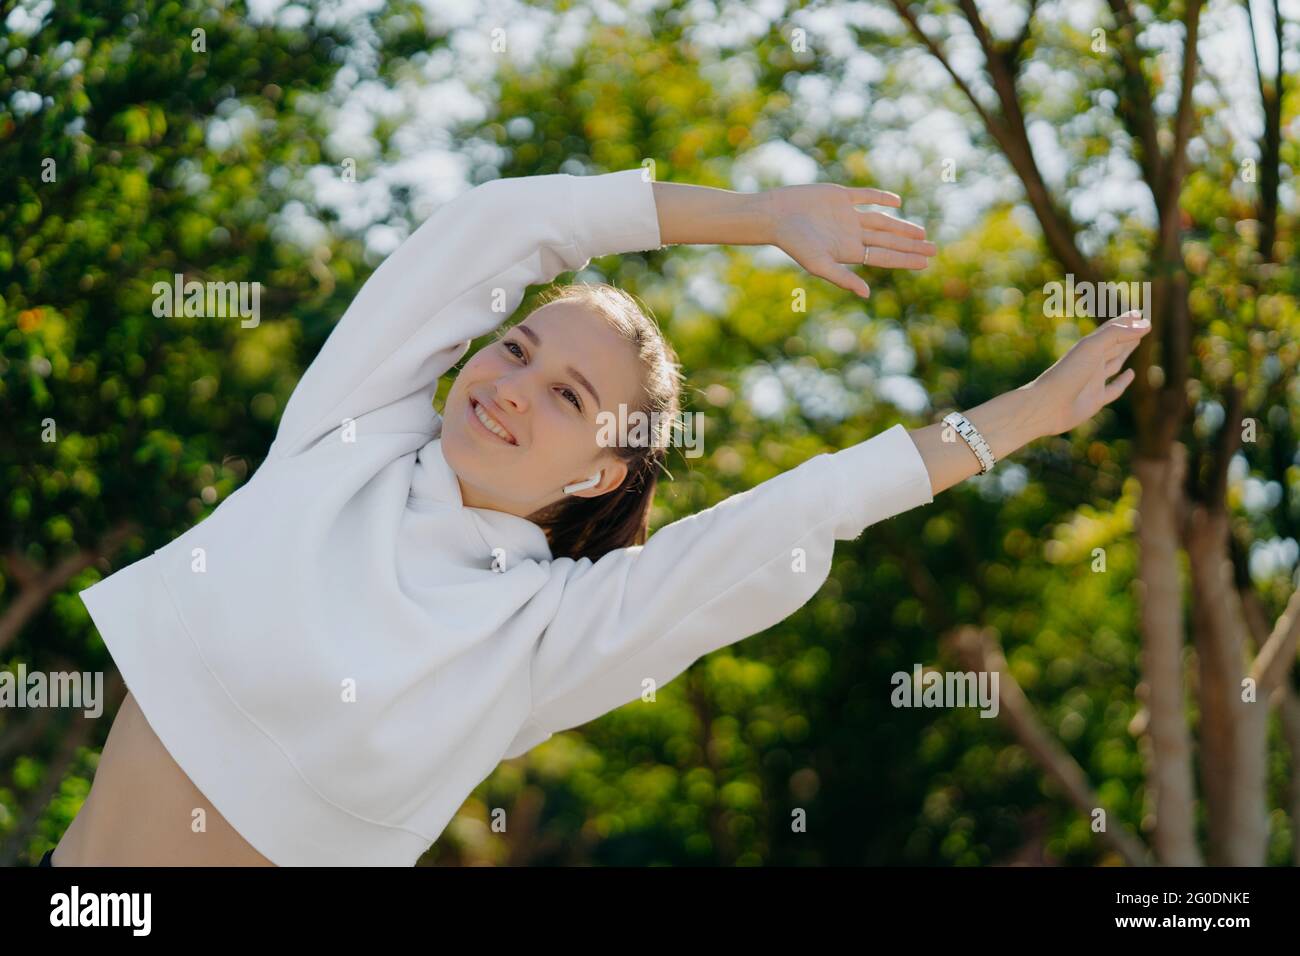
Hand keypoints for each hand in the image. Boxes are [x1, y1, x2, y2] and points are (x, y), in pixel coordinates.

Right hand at [765, 183, 935, 298]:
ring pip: (882, 221)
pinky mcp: (840, 197)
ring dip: (901, 226)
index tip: (926, 262)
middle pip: (888, 240)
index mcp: (848, 252)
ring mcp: (847, 215)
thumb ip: (843, 278)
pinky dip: (881, 198)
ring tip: (921, 233)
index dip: (906, 259)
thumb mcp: (819, 264)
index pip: (884, 256)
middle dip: (910, 245)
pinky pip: (865, 197)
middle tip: (934, 248)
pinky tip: (897, 203)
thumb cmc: (794, 243)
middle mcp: (851, 235)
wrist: (775, 215)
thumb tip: (867, 294)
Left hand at [1027, 310, 1151, 436]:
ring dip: (1125, 352)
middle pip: (1113, 345)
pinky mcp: (1095, 401)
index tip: (1139, 313)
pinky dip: (1123, 382)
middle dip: (1127, 334)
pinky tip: (1131, 374)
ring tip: (1137, 341)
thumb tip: (1146, 324)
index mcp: (1088, 348)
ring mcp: (1093, 382)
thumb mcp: (1092, 348)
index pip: (1110, 330)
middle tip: (1142, 324)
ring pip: (1114, 363)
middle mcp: (1091, 363)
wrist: (1047, 405)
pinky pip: (1114, 389)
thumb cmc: (1067, 373)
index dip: (1125, 321)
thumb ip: (1117, 334)